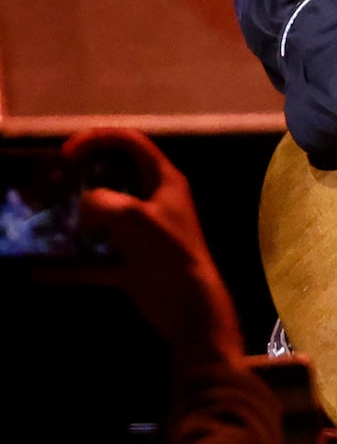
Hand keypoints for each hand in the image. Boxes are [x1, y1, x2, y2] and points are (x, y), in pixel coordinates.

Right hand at [65, 128, 239, 359]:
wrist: (187, 304)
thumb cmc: (169, 252)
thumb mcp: (135, 217)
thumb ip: (102, 202)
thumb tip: (83, 207)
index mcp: (163, 181)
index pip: (131, 143)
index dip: (97, 139)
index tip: (66, 153)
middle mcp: (152, 202)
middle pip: (113, 178)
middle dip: (80, 179)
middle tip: (51, 185)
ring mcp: (140, 232)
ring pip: (100, 217)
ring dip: (73, 220)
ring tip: (44, 221)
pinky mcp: (130, 262)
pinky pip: (93, 260)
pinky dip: (69, 265)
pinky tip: (40, 270)